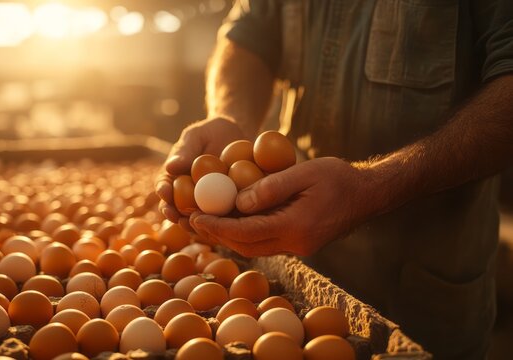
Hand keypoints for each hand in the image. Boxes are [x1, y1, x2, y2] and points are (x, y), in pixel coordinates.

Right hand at [155, 117, 246, 229]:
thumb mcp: (195, 136)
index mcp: (173, 178)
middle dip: (175, 216)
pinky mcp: (224, 207)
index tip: (165, 193)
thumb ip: (184, 150)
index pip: (163, 187)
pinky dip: (219, 222)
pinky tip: (223, 223)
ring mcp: (205, 203)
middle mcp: (186, 194)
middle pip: (176, 209)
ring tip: (198, 225)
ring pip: (196, 219)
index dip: (163, 192)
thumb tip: (170, 167)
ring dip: (195, 225)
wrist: (237, 134)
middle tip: (178, 217)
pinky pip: (220, 218)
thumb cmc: (211, 132)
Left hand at [189, 157, 376, 256]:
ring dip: (229, 238)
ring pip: (255, 249)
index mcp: (296, 227)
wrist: (368, 195)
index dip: (218, 226)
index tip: (195, 216)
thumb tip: (237, 202)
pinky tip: (233, 222)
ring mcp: (299, 248)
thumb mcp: (304, 173)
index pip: (246, 232)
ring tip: (206, 223)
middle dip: (217, 236)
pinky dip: (245, 235)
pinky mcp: (300, 245)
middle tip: (193, 221)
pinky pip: (266, 244)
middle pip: (246, 247)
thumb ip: (271, 187)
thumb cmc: (338, 177)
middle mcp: (296, 244)